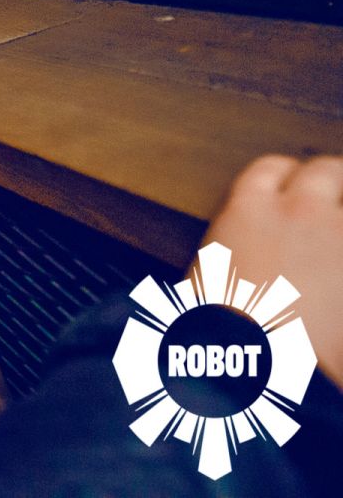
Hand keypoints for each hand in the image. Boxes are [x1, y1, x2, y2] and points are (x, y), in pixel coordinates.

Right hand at [204, 154, 342, 385]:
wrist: (256, 361)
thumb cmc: (220, 328)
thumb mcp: (202, 285)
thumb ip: (222, 266)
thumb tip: (224, 276)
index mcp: (245, 212)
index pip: (270, 170)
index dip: (284, 176)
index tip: (291, 182)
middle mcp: (296, 212)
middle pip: (325, 171)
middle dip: (334, 177)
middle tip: (338, 190)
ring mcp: (337, 235)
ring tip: (341, 233)